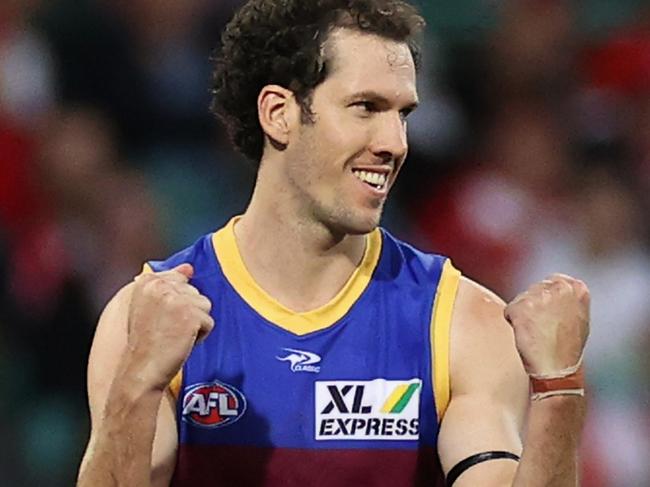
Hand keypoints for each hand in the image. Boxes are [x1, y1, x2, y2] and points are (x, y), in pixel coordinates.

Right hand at [125, 263, 213, 390]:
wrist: (142, 370)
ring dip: (195, 323)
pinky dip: (200, 336)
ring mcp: (176, 299)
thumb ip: (168, 283)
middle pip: (194, 292)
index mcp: (146, 282)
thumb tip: (189, 267)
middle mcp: (160, 286)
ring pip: (204, 306)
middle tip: (166, 330)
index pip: (178, 278)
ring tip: (174, 335)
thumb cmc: (146, 342)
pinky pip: (208, 322)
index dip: (175, 303)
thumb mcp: (150, 307)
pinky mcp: (190, 314)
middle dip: (187, 312)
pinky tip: (182, 343)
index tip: (161, 319)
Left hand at [504, 274, 589, 375]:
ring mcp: (540, 296)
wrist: (557, 370)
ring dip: (523, 315)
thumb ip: (567, 299)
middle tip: (544, 328)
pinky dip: (513, 322)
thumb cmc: (567, 349)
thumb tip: (553, 290)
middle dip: (533, 306)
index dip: (546, 300)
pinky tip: (527, 335)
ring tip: (538, 333)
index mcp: (577, 288)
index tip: (549, 316)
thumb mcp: (578, 317)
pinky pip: (509, 311)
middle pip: (533, 290)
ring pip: (521, 300)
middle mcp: (559, 288)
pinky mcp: (522, 306)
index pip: (551, 281)